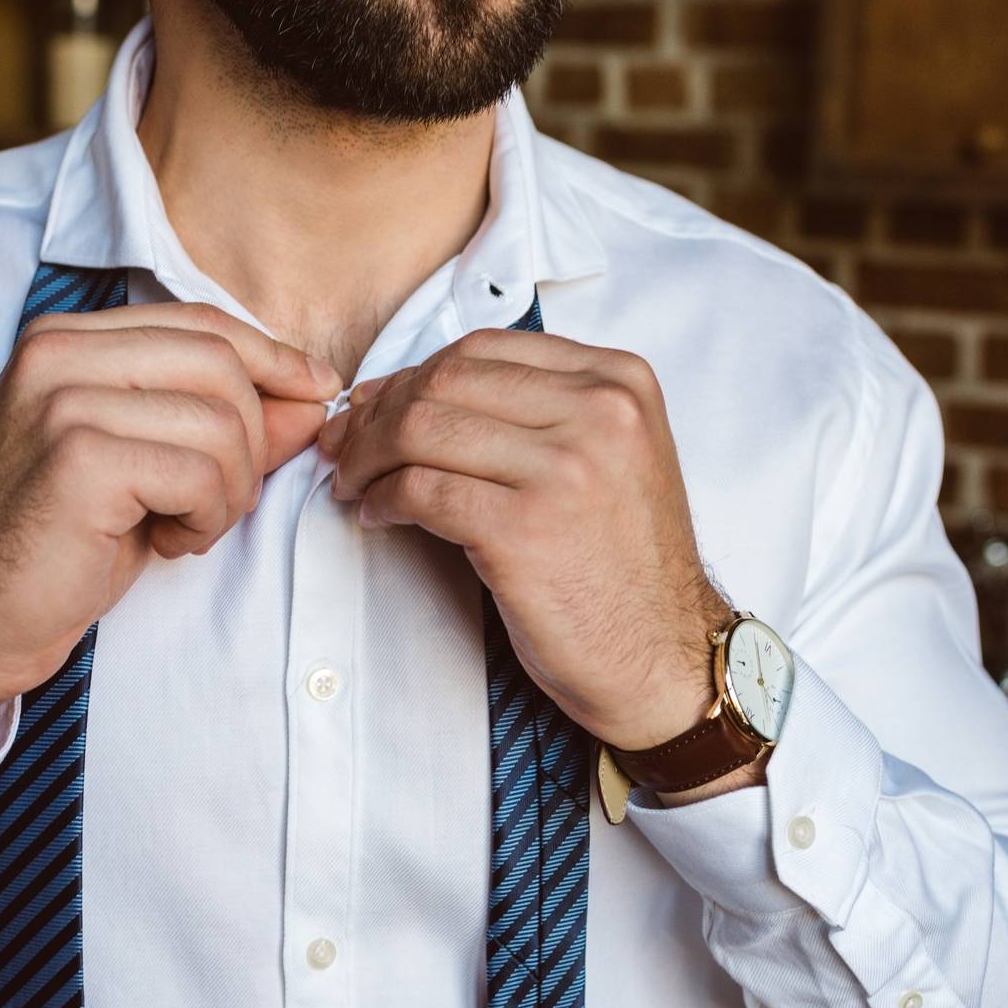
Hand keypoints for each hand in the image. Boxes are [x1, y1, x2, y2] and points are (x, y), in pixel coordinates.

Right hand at [0, 301, 340, 760]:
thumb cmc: (60, 544)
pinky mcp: (79, 458)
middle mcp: (57, 353)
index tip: (314, 394)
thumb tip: (315, 393)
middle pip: (220, 362)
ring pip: (220, 421)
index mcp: (66, 339)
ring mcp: (62, 401)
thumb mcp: (150, 467)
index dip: (271, 357)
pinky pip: (200, 473)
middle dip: (252, 438)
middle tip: (220, 501)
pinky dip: (206, 518)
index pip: (200, 322)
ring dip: (230, 490)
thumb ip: (226, 422)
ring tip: (187, 527)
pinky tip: (168, 543)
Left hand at [317, 328, 730, 755]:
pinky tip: (378, 515)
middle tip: (345, 446)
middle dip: (378, 412)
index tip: (376, 407)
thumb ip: (537, 411)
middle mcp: (599, 411)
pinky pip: (420, 489)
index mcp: (618, 381)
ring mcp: (564, 467)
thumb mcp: (609, 458)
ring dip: (369, 456)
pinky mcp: (524, 527)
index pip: (483, 350)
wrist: (662, 657)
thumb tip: (409, 389)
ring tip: (355, 484)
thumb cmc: (621, 566)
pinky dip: (383, 499)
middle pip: (445, 380)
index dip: (412, 375)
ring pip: (422, 427)